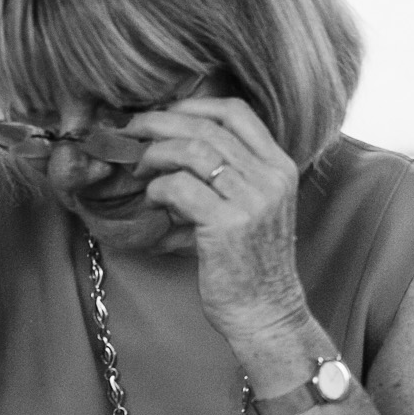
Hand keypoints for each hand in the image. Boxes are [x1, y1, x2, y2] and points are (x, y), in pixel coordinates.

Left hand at [125, 97, 308, 345]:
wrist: (266, 309)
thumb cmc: (251, 261)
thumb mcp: (255, 208)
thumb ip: (231, 175)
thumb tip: (174, 143)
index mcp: (281, 167)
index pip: (237, 112)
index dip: (194, 105)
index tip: (165, 115)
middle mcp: (271, 177)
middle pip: (208, 126)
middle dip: (160, 124)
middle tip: (132, 134)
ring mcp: (253, 199)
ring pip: (192, 149)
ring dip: (155, 154)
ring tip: (139, 170)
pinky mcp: (228, 223)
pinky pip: (180, 186)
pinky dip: (158, 188)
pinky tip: (154, 200)